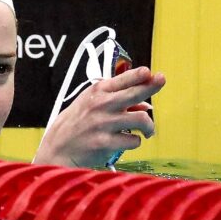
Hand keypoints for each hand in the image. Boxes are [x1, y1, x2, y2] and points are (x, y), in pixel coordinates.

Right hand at [33, 67, 165, 166]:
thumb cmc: (77, 123)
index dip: (141, 74)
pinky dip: (135, 141)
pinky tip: (128, 141)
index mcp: (97, 91)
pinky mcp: (105, 142)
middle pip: (136, 92)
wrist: (58, 147)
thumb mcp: (90, 103)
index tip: (150, 73)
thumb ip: (116, 100)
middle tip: (162, 82)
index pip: (124, 78)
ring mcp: (104, 123)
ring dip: (149, 126)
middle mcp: (101, 104)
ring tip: (147, 131)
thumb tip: (146, 105)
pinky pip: (133, 140)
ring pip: (142, 119)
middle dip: (153, 86)